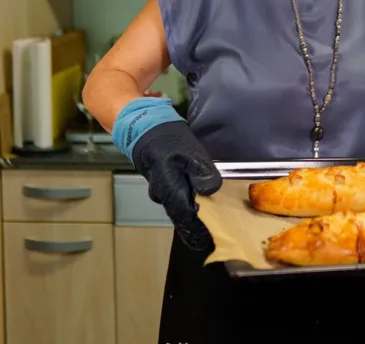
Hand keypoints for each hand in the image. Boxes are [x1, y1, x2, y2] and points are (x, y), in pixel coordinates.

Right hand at [131, 121, 222, 250]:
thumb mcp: (191, 151)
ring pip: (177, 212)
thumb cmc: (169, 140)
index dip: (198, 229)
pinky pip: (176, 204)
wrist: (147, 131)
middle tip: (209, 241)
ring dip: (191, 222)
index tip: (210, 239)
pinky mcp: (165, 188)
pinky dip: (186, 211)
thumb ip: (202, 170)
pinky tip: (197, 214)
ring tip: (207, 232)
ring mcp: (162, 193)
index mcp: (170, 187)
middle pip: (181, 218)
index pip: (186, 215)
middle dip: (194, 230)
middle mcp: (163, 195)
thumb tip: (209, 190)